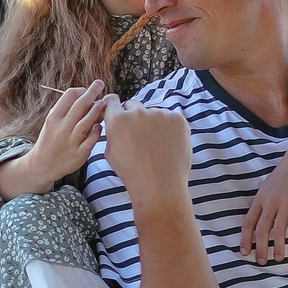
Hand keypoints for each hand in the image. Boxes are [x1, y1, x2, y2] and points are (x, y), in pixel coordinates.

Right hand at [27, 81, 110, 188]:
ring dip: (96, 111)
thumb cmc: (50, 139)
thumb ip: (66, 110)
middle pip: (80, 105)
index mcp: (54, 118)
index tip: (86, 90)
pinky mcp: (79, 154)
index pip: (69, 96)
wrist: (43, 164)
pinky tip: (100, 126)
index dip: (81, 90)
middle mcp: (61, 128)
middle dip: (91, 92)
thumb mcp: (52, 122)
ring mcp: (70, 141)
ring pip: (86, 122)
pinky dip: (96, 131)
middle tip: (100, 84)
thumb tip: (84, 94)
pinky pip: (91, 140)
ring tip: (103, 103)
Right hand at [104, 99, 192, 213]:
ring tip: (156, 145)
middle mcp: (137, 112)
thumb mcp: (110, 153)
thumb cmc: (132, 173)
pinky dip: (169, 128)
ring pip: (153, 113)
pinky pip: (170, 118)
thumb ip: (112, 133)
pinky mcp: (177, 119)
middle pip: (133, 106)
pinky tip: (168, 144)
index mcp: (117, 120)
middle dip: (134, 117)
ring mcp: (159, 114)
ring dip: (153, 123)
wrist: (159, 187)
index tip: (118, 110)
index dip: (114, 106)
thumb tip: (115, 123)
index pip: (112, 101)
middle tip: (140, 136)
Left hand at [240, 137, 287, 264]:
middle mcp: (270, 201)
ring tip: (278, 258)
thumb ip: (264, 203)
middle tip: (261, 262)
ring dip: (277, 246)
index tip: (245, 253)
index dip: (245, 239)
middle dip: (260, 248)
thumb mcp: (269, 186)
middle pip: (262, 229)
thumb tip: (259, 222)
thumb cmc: (285, 173)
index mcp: (261, 198)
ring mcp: (285, 201)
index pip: (248, 222)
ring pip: (278, 229)